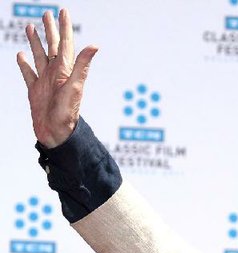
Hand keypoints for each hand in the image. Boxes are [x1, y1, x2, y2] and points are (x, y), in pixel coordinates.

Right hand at [16, 8, 97, 147]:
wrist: (57, 134)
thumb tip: (95, 45)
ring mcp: (45, 82)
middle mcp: (55, 73)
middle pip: (52, 46)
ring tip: (31, 27)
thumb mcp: (75, 86)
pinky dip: (24, 64)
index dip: (64, 27)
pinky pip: (28, 74)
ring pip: (39, 56)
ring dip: (36, 41)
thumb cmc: (67, 113)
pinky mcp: (35, 91)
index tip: (62, 11)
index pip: (65, 43)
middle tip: (47, 13)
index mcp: (65, 70)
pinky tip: (21, 55)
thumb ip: (82, 65)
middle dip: (50, 29)